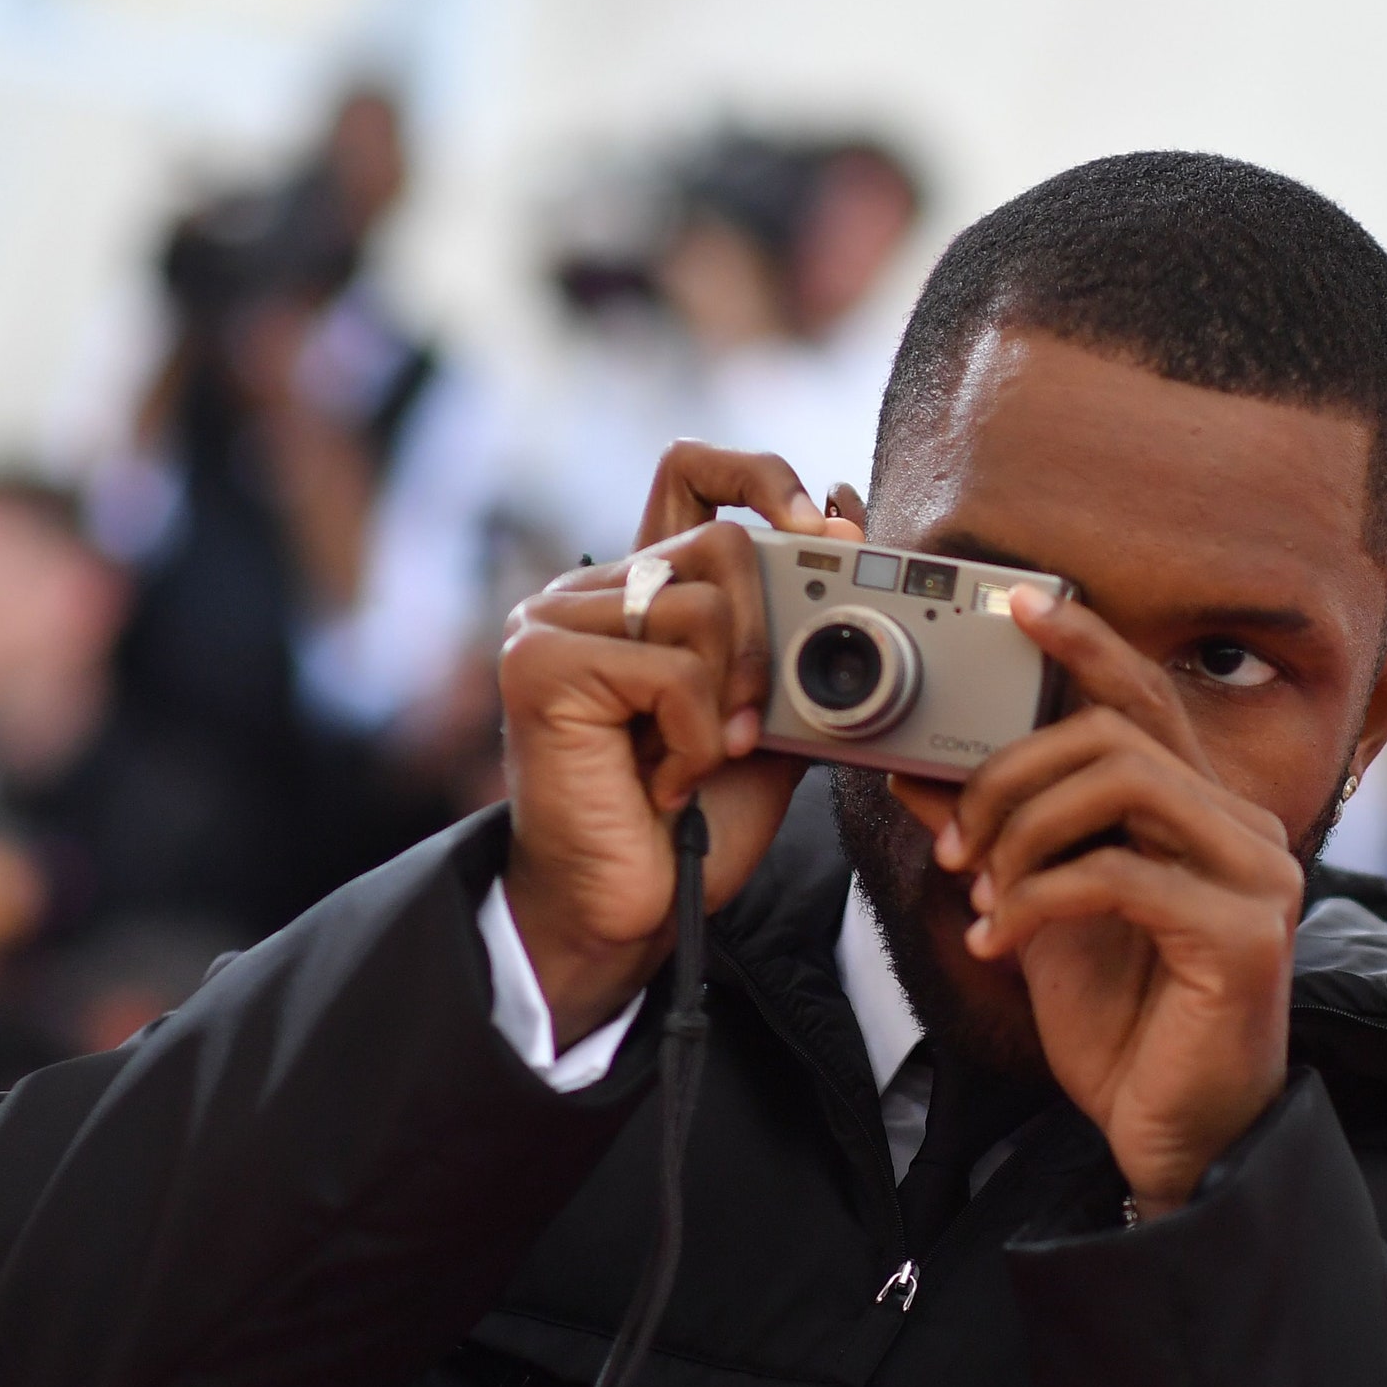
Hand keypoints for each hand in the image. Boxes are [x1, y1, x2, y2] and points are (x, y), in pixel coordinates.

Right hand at [498, 442, 861, 1046]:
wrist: (630, 912)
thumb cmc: (692, 823)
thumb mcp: (774, 717)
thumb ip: (804, 636)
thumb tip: (847, 523)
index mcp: (647, 592)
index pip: (695, 473)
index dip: (763, 480)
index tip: (824, 531)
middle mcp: (595, 591)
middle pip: (722, 543)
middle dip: (772, 638)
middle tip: (760, 720)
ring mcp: (556, 620)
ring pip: (699, 605)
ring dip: (731, 700)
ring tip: (704, 759)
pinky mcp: (540, 663)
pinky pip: (668, 667)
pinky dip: (695, 736)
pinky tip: (667, 780)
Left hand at [903, 586, 1304, 1217]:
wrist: (1173, 1136)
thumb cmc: (1122, 1021)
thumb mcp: (1040, 908)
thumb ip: (998, 836)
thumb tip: (918, 770)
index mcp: (1201, 811)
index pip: (1146, 696)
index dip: (1085, 642)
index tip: (1018, 603)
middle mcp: (1243, 826)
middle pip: (1114, 732)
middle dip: (1009, 774)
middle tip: (956, 845)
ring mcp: (1255, 878)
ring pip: (1119, 783)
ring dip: (1022, 831)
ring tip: (980, 894)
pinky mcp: (1243, 936)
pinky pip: (1116, 875)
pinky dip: (1035, 900)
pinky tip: (997, 942)